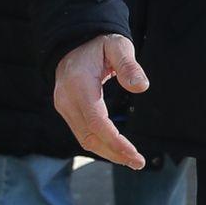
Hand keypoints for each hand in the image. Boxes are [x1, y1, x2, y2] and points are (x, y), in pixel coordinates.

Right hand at [53, 34, 148, 168]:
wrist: (74, 42)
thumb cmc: (99, 44)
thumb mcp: (118, 46)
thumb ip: (129, 65)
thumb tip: (141, 87)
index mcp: (78, 85)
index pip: (96, 122)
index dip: (115, 142)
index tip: (134, 154)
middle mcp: (66, 99)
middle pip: (89, 136)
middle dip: (114, 153)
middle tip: (139, 162)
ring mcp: (63, 106)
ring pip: (84, 139)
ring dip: (108, 152)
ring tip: (132, 160)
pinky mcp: (67, 110)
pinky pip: (82, 133)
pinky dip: (100, 145)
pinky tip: (117, 150)